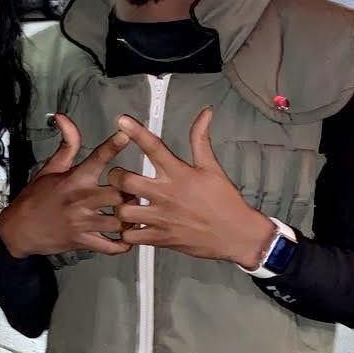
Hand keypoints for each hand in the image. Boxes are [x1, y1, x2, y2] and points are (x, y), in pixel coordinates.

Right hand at [0, 115, 135, 257]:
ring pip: (120, 221)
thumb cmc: (36, 197)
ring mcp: (83, 223)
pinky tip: (128, 237)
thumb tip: (63, 117)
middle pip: (119, 193)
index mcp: (74, 179)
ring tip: (137, 213)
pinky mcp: (83, 242)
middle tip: (139, 190)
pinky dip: (124, 244)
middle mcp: (81, 200)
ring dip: (132, 217)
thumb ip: (66, 144)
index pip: (98, 158)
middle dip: (132, 191)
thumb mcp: (50, 168)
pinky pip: (110, 247)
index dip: (114, 144)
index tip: (127, 134)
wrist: (19, 229)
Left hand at [109, 109, 273, 267]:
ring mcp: (162, 218)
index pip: (154, 147)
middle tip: (120, 178)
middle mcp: (167, 194)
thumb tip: (204, 114)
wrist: (237, 235)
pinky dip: (126, 232)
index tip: (122, 120)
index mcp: (179, 174)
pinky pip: (131, 236)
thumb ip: (201, 139)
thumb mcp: (212, 167)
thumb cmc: (225, 202)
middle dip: (116, 177)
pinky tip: (131, 226)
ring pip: (123, 210)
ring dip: (119, 206)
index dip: (136, 132)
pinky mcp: (160, 238)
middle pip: (125, 181)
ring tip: (125, 203)